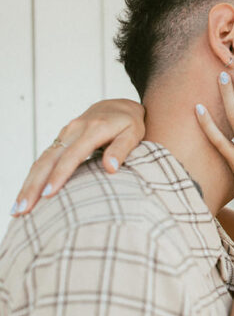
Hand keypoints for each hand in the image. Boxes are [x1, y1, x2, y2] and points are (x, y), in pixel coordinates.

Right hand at [11, 99, 144, 214]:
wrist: (117, 106)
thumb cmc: (129, 123)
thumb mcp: (133, 133)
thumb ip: (122, 149)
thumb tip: (110, 168)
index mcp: (93, 129)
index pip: (73, 155)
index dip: (60, 175)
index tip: (48, 194)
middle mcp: (74, 130)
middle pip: (49, 159)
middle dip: (34, 185)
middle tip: (23, 209)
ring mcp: (64, 134)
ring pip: (42, 160)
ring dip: (28, 184)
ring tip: (18, 209)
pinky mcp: (60, 140)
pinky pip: (44, 159)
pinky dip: (33, 177)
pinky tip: (26, 195)